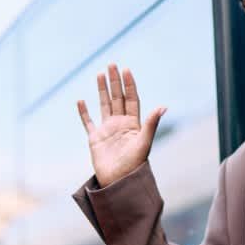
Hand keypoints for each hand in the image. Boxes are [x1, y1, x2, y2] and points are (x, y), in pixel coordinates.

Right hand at [76, 64, 165, 186]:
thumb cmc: (135, 164)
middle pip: (117, 98)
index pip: (131, 99)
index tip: (126, 69)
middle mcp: (120, 124)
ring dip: (102, 90)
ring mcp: (107, 130)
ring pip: (104, 105)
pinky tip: (81, 100)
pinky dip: (84, 112)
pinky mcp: (95, 138)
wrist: (120, 181)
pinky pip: (88, 122)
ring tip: (99, 74)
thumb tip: (163, 106)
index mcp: (133, 124)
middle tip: (111, 64)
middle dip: (115, 81)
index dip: (129, 84)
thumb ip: (151, 124)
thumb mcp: (144, 142)